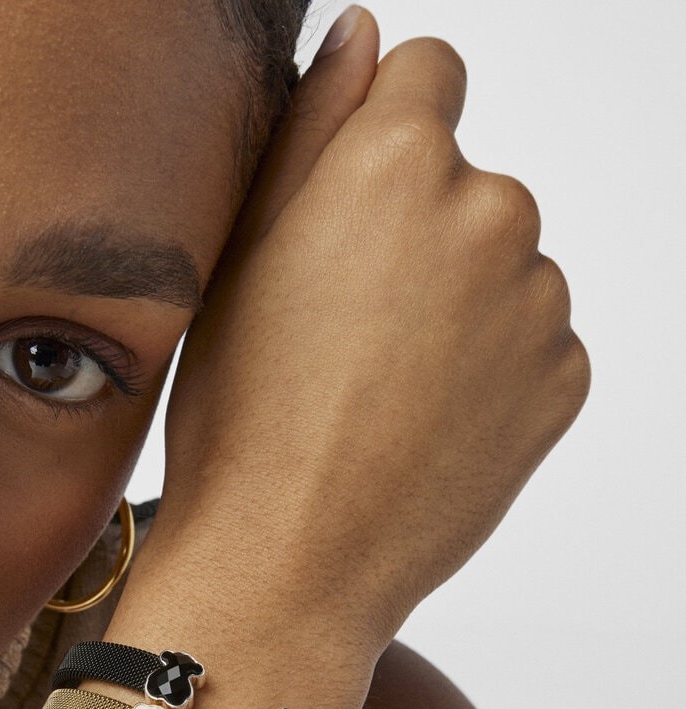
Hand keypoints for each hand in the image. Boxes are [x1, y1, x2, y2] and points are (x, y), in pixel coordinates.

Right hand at [148, 9, 590, 655]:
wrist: (288, 563)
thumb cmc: (239, 421)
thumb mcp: (237, 261)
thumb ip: (310, 127)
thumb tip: (363, 34)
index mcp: (396, 165)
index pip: (426, 75)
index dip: (377, 140)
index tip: (343, 216)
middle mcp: (490, 212)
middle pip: (466, 182)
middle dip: (415, 232)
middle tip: (341, 328)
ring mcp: (537, 300)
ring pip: (501, 266)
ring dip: (454, 305)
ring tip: (376, 388)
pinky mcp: (564, 379)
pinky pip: (531, 342)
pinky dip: (489, 370)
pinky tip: (420, 422)